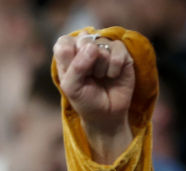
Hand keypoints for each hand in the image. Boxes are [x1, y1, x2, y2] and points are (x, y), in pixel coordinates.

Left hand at [53, 32, 133, 147]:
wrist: (107, 114)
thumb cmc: (85, 100)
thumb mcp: (71, 88)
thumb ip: (75, 67)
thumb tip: (92, 47)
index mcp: (68, 54)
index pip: (64, 42)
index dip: (69, 57)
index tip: (73, 74)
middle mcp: (85, 47)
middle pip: (83, 41)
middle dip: (86, 64)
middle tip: (89, 77)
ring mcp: (104, 48)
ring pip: (101, 46)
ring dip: (100, 68)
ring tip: (100, 77)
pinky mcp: (121, 51)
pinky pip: (117, 51)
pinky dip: (114, 68)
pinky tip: (112, 75)